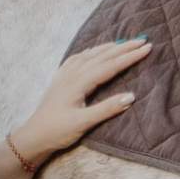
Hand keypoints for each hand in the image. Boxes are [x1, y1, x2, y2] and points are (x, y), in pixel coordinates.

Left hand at [11, 38, 152, 160]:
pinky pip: (77, 59)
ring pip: (90, 55)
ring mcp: (64, 75)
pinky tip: (92, 52)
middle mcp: (72, 74)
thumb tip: (132, 96)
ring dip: (108, 47)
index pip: (110, 65)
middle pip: (102, 56)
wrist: (33, 137)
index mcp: (79, 82)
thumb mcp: (83, 123)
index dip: (129, 57)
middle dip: (124, 48)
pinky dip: (90, 52)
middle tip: (143, 41)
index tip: (147, 49)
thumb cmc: (57, 131)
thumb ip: (107, 109)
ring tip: (124, 43)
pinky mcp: (60, 80)